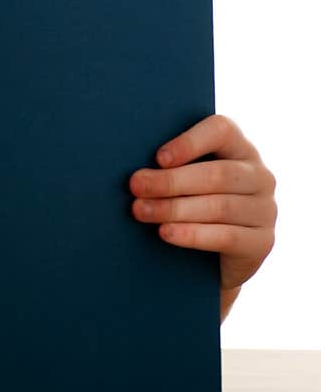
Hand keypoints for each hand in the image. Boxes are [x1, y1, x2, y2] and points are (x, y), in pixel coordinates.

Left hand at [128, 113, 276, 320]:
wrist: (211, 260)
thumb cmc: (188, 205)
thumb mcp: (183, 181)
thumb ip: (168, 165)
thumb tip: (127, 159)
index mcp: (239, 148)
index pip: (222, 130)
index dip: (190, 142)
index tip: (158, 157)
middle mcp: (259, 175)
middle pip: (217, 174)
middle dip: (171, 181)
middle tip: (135, 186)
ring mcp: (265, 210)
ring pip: (219, 206)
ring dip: (174, 208)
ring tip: (141, 211)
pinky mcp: (262, 242)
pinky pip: (226, 236)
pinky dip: (191, 234)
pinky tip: (165, 233)